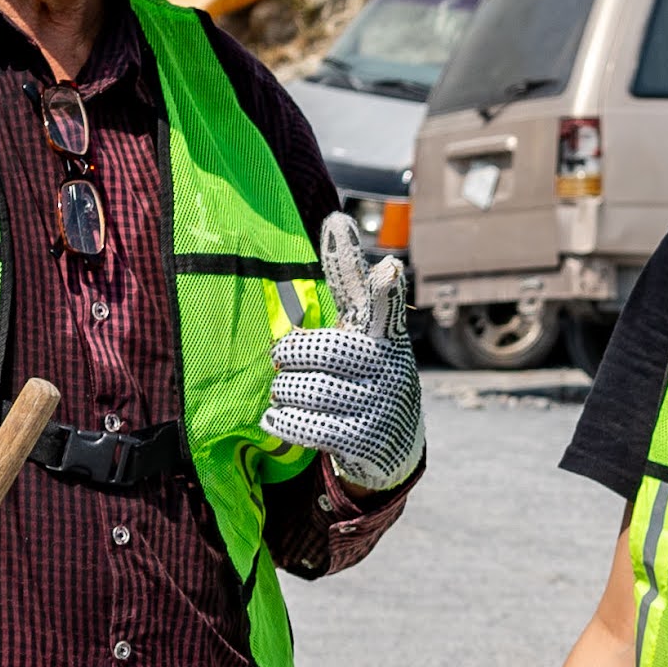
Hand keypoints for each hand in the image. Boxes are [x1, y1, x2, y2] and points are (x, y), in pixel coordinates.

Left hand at [264, 212, 426, 489]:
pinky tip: (275, 417)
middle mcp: (391, 367)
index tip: (388, 268)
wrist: (392, 444)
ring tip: (282, 390)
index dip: (384, 288)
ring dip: (286, 390)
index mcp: (385, 334)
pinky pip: (313, 426)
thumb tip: (335, 222)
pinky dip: (285, 420)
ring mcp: (382, 404)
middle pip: (327, 351)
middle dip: (292, 354)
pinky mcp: (366, 439)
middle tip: (279, 359)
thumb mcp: (359, 327)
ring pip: (314, 389)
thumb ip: (348, 284)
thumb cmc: (363, 372)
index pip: (384, 306)